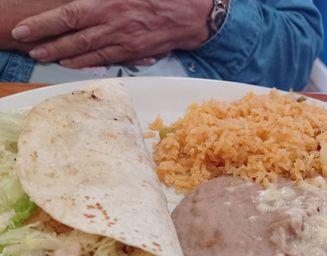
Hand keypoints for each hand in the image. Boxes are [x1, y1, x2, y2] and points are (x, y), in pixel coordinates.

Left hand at [11, 0, 211, 67]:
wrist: (189, 15)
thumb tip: (82, 0)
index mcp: (109, 3)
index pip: (69, 15)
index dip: (45, 24)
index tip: (25, 31)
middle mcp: (114, 25)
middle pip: (74, 37)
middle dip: (49, 44)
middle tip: (29, 50)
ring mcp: (124, 42)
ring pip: (88, 51)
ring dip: (64, 56)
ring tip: (44, 58)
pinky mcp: (133, 53)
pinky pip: (106, 60)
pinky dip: (87, 63)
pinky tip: (73, 65)